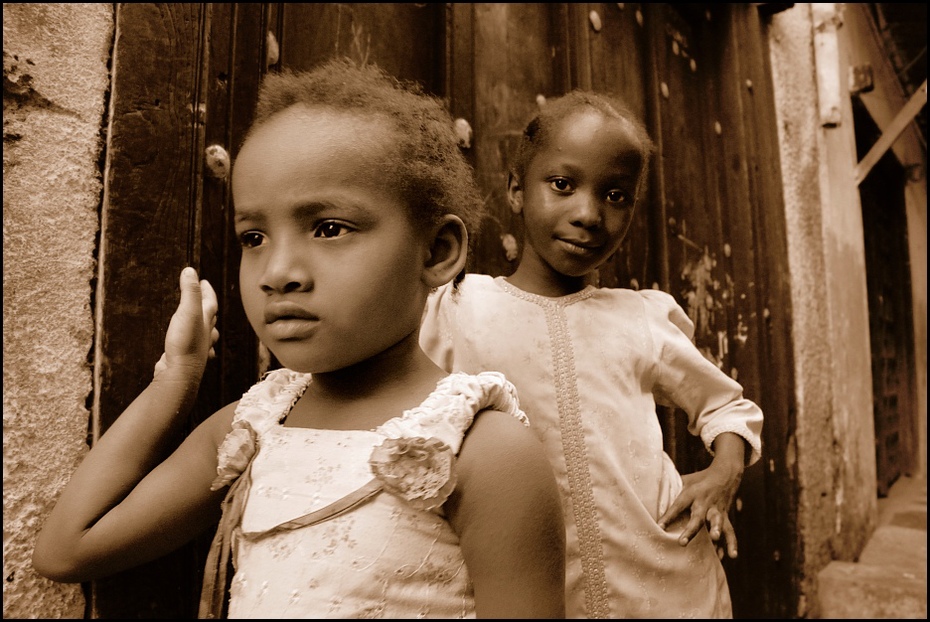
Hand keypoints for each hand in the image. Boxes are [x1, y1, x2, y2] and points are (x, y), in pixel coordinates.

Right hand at [154, 267, 218, 378]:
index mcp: (206, 321)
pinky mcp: (188, 358)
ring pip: (207, 333)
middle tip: (204, 297)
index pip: (210, 301)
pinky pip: (197, 347)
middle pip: (210, 317)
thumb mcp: (187, 312)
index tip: (203, 281)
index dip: (207, 290)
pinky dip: (198, 343)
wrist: (180, 374)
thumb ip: (189, 291)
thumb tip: (190, 271)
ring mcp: (198, 347)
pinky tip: (195, 345)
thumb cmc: (185, 343)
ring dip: (206, 325)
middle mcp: (206, 334)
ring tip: (204, 321)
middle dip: (208, 305)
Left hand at [657, 434, 744, 558]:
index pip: (678, 505)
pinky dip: (732, 543)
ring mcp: (716, 510)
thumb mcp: (684, 480)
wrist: (725, 474)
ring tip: (714, 538)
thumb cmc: (699, 480)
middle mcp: (704, 502)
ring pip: (716, 521)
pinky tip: (732, 556)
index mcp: (691, 493)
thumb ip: (672, 489)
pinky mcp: (725, 516)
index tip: (659, 526)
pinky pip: (730, 531)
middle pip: (697, 516)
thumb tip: (651, 495)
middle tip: (682, 542)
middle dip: (690, 529)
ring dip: (716, 530)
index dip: (668, 516)